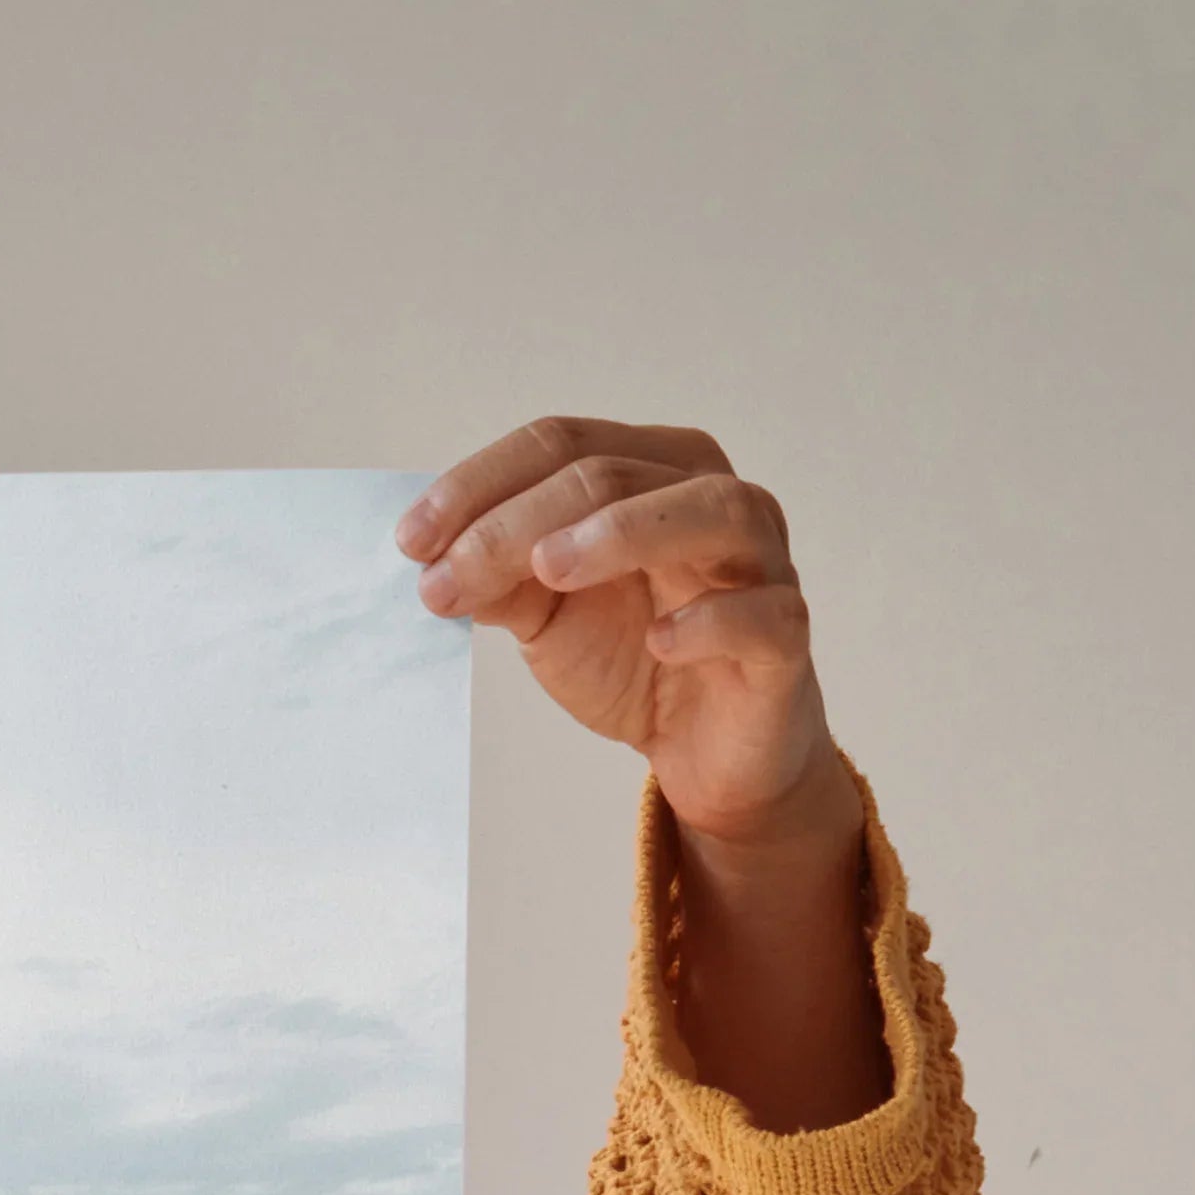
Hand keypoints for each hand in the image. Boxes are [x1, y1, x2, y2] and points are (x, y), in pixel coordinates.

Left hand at [403, 417, 885, 1125]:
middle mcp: (712, 497)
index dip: (479, 485)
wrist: (704, 750)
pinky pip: (761, 613)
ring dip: (621, 532)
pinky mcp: (784, 638)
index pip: (561, 444)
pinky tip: (660, 640)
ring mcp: (760, 562)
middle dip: (516, 523)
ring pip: (707, 511)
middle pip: (613, 474)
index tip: (410, 543)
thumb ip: (500, 579)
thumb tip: (433, 559)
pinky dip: (710, 620)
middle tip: (445, 578)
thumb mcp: (547, 615)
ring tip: (548, 569)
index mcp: (652, 472)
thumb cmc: (634, 657)